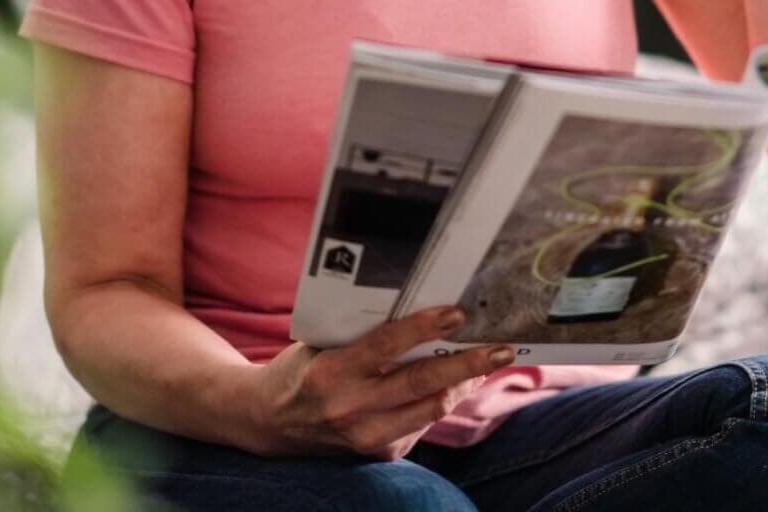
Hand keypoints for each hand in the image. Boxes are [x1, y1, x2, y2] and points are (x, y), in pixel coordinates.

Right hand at [244, 306, 512, 459]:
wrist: (267, 423)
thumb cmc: (301, 368)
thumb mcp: (323, 341)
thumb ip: (364, 333)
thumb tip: (422, 314)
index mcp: (332, 371)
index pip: (387, 346)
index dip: (425, 328)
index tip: (458, 313)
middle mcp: (350, 408)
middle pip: (422, 384)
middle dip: (467, 364)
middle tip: (500, 347)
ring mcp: (365, 437)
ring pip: (430, 410)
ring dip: (464, 384)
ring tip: (489, 362)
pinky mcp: (377, 454)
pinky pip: (421, 425)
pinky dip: (442, 400)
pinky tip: (457, 382)